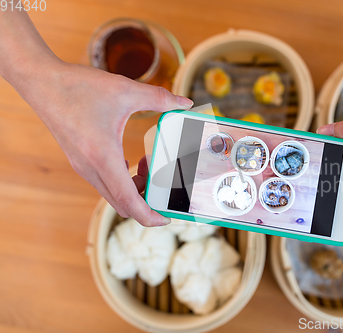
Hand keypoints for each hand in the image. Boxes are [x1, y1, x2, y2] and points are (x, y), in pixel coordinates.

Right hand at [19, 60, 191, 225]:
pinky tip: (132, 160)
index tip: (166, 219)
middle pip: (122, 203)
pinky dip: (122, 179)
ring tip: (148, 165)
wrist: (41, 82)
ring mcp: (83, 167)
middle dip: (146, 200)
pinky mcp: (79, 161)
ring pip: (113, 194)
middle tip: (162, 183)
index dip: (149, 216)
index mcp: (102, 157)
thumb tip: (184, 102)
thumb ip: (160, 98)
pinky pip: (105, 182)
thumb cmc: (79, 87)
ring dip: (134, 188)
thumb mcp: (126, 90)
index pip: (128, 202)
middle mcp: (90, 168)